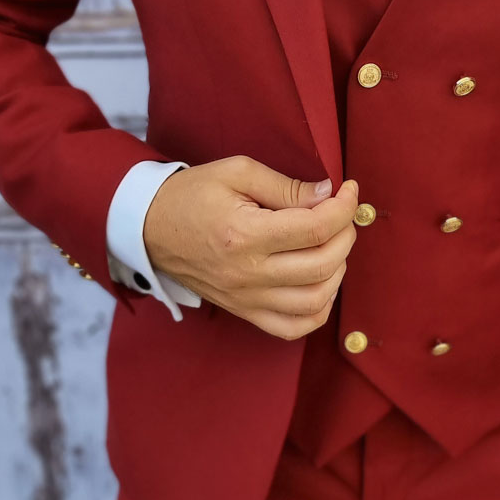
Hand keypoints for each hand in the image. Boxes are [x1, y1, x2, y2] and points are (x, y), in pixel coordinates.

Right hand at [143, 155, 359, 337]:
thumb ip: (285, 186)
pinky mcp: (244, 311)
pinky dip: (318, 309)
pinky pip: (293, 327)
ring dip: (338, 271)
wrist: (150, 228)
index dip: (345, 207)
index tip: (349, 190)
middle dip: (346, 235)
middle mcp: (248, 273)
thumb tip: (327, 195)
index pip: (316, 227)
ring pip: (316, 301)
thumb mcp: (236, 172)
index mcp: (246, 234)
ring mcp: (246, 299)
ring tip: (332, 245)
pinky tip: (320, 281)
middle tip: (341, 215)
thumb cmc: (192, 195)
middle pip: (323, 265)